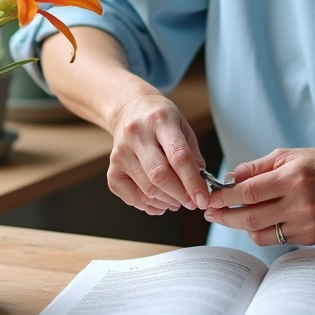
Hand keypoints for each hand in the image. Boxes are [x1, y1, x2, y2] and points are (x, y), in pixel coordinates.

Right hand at [108, 88, 210, 214]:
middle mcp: (136, 135)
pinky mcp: (112, 170)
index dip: (192, 182)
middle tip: (191, 201)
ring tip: (177, 198)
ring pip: (147, 190)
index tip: (202, 199)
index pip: (178, 156)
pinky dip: (150, 205)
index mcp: (160, 120)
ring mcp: (121, 153)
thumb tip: (200, 187)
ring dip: (167, 201)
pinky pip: (133, 198)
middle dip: (180, 195)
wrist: (129, 109)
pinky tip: (160, 199)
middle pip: (159, 175)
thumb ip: (193, 157)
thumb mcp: (183, 128)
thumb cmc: (159, 120)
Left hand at [204, 148, 314, 246]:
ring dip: (241, 226)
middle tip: (211, 213)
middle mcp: (299, 203)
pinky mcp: (309, 237)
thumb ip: (257, 167)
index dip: (225, 198)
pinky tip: (261, 219)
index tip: (210, 198)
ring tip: (234, 216)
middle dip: (225, 216)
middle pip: (250, 218)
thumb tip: (229, 179)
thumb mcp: (289, 156)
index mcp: (292, 178)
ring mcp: (305, 223)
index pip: (249, 192)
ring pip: (260, 234)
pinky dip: (263, 231)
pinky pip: (276, 239)